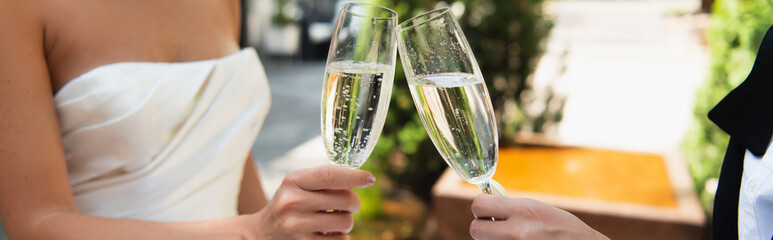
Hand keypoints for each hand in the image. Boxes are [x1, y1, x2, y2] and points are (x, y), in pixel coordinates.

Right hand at [243, 165, 374, 239]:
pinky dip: (340, 237)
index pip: (330, 175)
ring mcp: (297, 226)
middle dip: (353, 203)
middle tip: (346, 205)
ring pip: (346, 222)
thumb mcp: (297, 186)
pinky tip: (326, 234)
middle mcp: (293, 202)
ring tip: (333, 221)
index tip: (369, 178)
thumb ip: (324, 180)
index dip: (355, 176)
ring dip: (346, 222)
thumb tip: (360, 178)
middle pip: (346, 199)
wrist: (260, 234)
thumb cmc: (288, 205)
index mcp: (293, 182)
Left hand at [470, 195, 608, 239]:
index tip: (489, 213)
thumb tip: (485, 201)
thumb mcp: (540, 210)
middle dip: (484, 229)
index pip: (479, 205)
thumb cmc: (566, 231)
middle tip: (497, 229)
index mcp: (524, 211)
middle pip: (476, 230)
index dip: (482, 209)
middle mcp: (518, 232)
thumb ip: (513, 207)